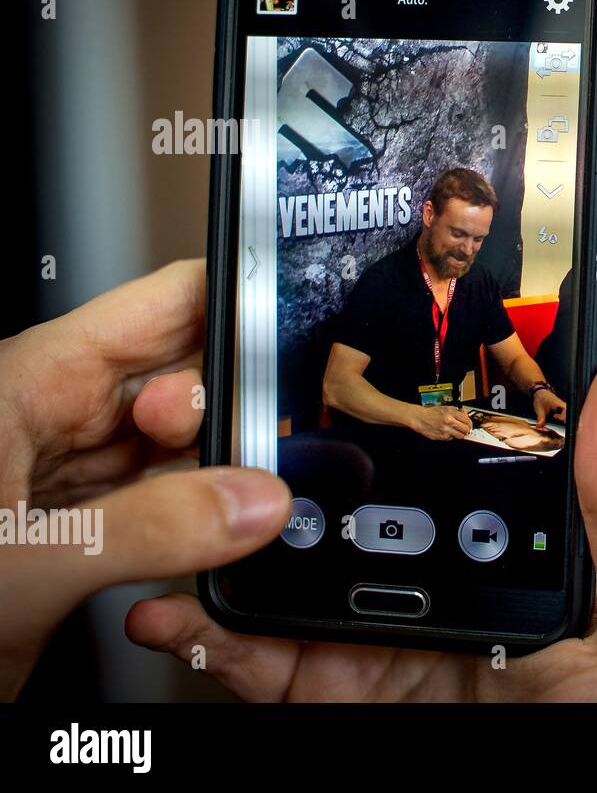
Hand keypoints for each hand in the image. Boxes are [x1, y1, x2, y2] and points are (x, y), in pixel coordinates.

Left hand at [0, 260, 291, 700]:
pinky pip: (162, 505)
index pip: (155, 309)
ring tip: (259, 491)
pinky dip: (200, 518)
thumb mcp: (22, 563)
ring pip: (176, 448)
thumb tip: (254, 502)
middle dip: (236, 402)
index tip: (301, 320)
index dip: (231, 301)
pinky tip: (226, 531)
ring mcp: (66, 480)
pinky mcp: (79, 537)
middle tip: (280, 438)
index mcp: (23, 386)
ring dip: (221, 470)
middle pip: (177, 377)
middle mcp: (48, 421)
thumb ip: (148, 529)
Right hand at [126, 359, 596, 700]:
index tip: (374, 364)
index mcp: (524, 560)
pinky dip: (213, 634)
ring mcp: (385, 645)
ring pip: (296, 573)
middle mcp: (448, 594)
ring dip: (245, 537)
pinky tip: (188, 607)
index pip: (464, 468)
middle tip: (257, 429)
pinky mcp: (335, 697)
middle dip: (306, 467)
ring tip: (207, 503)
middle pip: (363, 510)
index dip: (420, 414)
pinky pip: (261, 660)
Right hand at [406, 403, 471, 440]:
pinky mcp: (442, 437)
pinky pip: (452, 438)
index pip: (466, 420)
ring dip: (460, 434)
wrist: (420, 418)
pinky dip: (451, 436)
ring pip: (460, 436)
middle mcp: (449, 421)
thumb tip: (466, 415)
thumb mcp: (446, 408)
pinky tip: (447, 432)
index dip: (469, 423)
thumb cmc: (432, 413)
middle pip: (466, 429)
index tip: (469, 425)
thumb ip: (457, 411)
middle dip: (466, 430)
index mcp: (451, 412)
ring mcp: (446, 430)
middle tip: (465, 429)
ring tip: (456, 431)